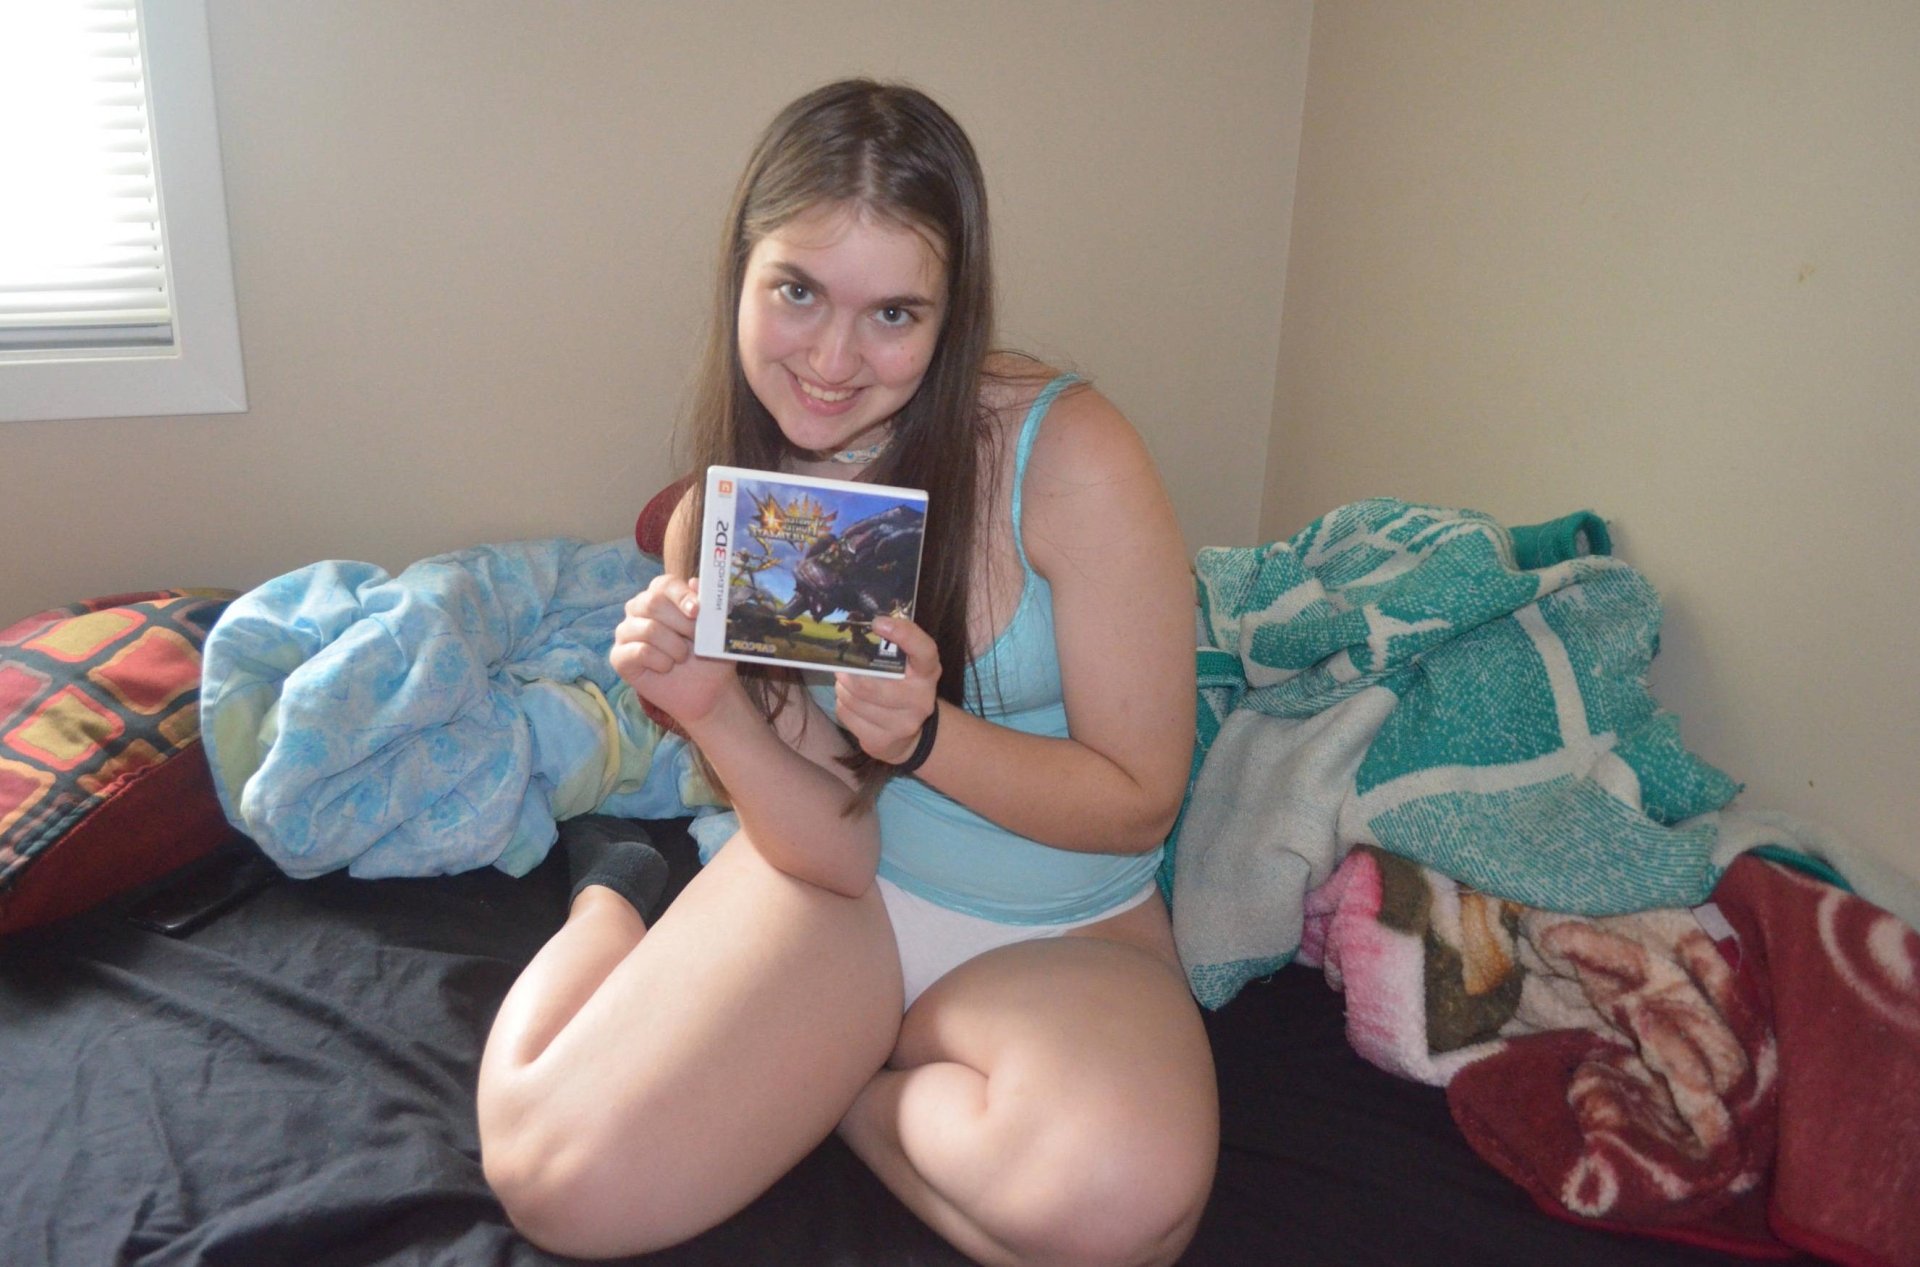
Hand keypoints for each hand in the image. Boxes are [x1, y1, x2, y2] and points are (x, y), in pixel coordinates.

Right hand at [609, 573, 736, 725]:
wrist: (706, 690)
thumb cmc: (709, 655)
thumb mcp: (716, 628)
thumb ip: (708, 604)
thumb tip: (695, 583)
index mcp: (661, 596)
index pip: (664, 584)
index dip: (681, 595)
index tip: (697, 611)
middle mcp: (639, 609)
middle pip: (652, 602)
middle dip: (681, 623)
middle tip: (696, 639)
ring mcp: (626, 632)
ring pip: (648, 629)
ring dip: (674, 646)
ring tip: (682, 657)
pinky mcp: (619, 656)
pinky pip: (639, 652)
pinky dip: (661, 661)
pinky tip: (667, 667)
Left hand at [834, 615, 940, 765]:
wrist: (910, 735)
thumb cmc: (902, 688)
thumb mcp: (907, 667)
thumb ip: (890, 649)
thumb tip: (856, 632)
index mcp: (928, 673)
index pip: (924, 651)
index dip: (904, 635)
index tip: (878, 623)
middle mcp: (920, 700)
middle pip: (870, 685)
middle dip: (848, 674)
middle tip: (842, 666)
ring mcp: (903, 725)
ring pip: (854, 700)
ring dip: (843, 688)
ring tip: (847, 684)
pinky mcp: (882, 742)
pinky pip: (846, 715)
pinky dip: (842, 705)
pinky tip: (851, 703)